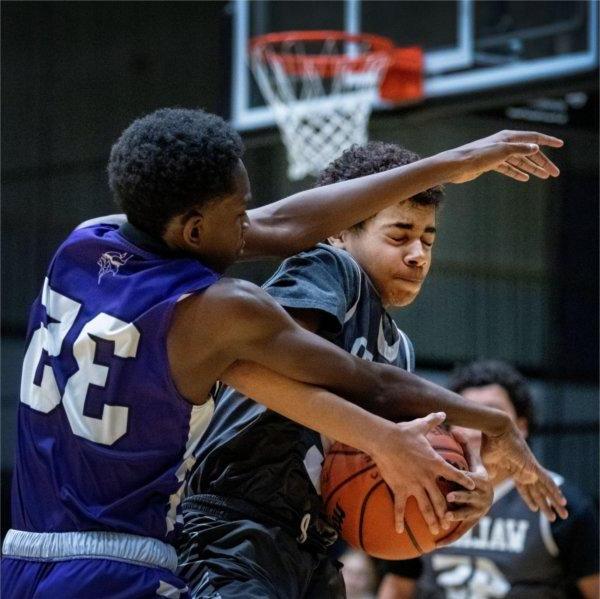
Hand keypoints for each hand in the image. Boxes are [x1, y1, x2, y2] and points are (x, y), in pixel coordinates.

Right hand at [370, 412, 474, 536]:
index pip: (454, 474)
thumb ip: (433, 421)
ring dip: (431, 519)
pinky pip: (400, 506)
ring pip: (425, 506)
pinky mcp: (399, 488)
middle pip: (440, 498)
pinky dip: (399, 519)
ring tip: (436, 530)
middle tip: (451, 521)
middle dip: (447, 510)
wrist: (385, 440)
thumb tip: (443, 412)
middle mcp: (427, 477)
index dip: (464, 480)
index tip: (473, 487)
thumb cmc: (402, 432)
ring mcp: (413, 484)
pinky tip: (400, 530)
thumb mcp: (420, 426)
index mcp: (434, 462)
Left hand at [436, 431, 492, 547]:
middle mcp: (482, 498)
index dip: (465, 480)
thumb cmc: (475, 472)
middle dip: (460, 499)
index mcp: (481, 481)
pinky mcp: (471, 522)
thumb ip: (465, 446)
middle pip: (470, 498)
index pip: (473, 479)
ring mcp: (477, 511)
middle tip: (449, 498)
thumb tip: (456, 427)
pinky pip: (461, 531)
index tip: (458, 478)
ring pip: (466, 515)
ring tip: (444, 518)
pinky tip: (438, 544)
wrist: (487, 491)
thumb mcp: (473, 459)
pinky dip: (450, 538)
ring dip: (456, 517)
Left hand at [443, 130, 563, 183]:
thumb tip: (536, 147)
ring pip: (519, 161)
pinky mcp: (490, 164)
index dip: (548, 141)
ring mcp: (497, 154)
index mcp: (509, 137)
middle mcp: (504, 144)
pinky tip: (525, 178)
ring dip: (532, 168)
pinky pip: (508, 168)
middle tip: (554, 173)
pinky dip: (517, 172)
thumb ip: (520, 149)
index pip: (533, 137)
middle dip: (542, 162)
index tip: (560, 144)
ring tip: (544, 176)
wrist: (457, 166)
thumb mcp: (502, 151)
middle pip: (528, 152)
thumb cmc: (478, 156)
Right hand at [480, 421, 567, 520]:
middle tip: (553, 518)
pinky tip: (562, 501)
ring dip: (554, 503)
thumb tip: (492, 478)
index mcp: (514, 470)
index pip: (525, 489)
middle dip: (546, 506)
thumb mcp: (489, 463)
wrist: (496, 430)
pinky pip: (547, 481)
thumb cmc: (490, 444)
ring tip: (564, 515)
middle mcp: (525, 471)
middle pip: (538, 492)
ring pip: (545, 490)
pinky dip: (555, 491)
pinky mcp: (532, 466)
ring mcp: (530, 469)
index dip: (530, 499)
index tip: (535, 509)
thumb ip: (492, 472)